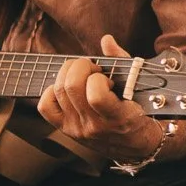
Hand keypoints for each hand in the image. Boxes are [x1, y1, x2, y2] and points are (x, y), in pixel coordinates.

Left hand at [35, 35, 159, 160]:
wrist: (135, 145)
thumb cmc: (139, 111)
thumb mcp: (139, 90)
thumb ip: (123, 63)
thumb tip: (106, 40)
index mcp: (118, 118)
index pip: (96, 96)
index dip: (97, 78)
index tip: (106, 76)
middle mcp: (94, 127)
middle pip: (71, 87)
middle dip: (79, 66)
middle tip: (91, 67)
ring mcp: (77, 129)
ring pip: (58, 91)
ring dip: (67, 74)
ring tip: (81, 75)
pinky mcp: (65, 129)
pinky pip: (45, 106)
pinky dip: (51, 91)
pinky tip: (66, 88)